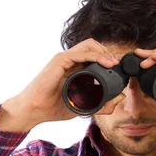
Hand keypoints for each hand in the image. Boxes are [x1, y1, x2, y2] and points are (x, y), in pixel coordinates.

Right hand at [0, 39, 125, 131]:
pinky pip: (80, 53)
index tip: (120, 69)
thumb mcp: (84, 107)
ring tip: (114, 63)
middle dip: (108, 52)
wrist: (34, 110)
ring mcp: (64, 59)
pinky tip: (105, 63)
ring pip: (88, 45)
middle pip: (93, 46)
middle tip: (119, 64)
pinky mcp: (59, 60)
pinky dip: (95, 55)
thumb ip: (102, 104)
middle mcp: (70, 61)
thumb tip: (121, 97)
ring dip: (104, 51)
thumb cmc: (54, 107)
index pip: (94, 55)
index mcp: (75, 69)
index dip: (108, 58)